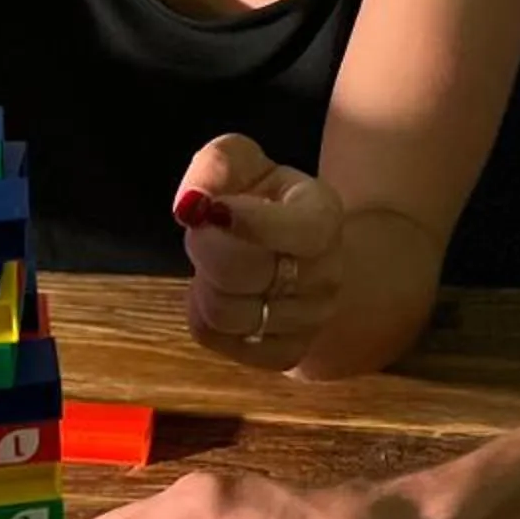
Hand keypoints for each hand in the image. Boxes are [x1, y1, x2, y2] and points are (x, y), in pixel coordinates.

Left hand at [173, 136, 346, 374]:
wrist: (298, 256)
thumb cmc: (264, 202)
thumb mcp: (245, 165)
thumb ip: (219, 166)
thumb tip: (193, 204)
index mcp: (324, 217)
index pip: (301, 230)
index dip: (250, 222)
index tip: (213, 209)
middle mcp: (326, 275)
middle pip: (241, 273)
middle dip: (206, 247)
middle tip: (203, 230)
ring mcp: (310, 321)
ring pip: (223, 311)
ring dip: (203, 282)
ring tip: (215, 263)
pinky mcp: (284, 353)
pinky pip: (216, 337)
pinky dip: (202, 312)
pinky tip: (219, 291)